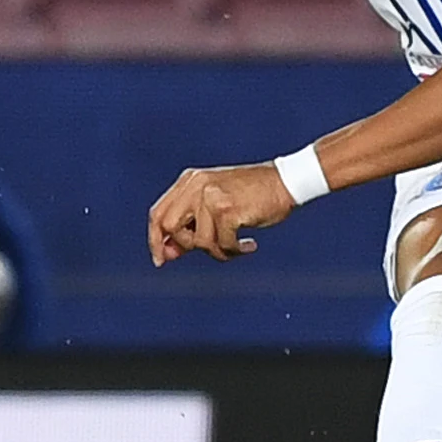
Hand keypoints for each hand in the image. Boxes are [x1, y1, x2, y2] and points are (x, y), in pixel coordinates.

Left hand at [146, 162, 294, 265]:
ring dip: (219, 251)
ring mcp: (210, 196)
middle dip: (184, 246)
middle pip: (169, 226)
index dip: (155, 240)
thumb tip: (169, 254)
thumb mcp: (217, 205)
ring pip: (199, 241)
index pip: (158, 213)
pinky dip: (234, 251)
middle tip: (209, 251)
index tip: (161, 260)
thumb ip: (192, 224)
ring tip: (236, 246)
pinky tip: (249, 245)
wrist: (286, 182)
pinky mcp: (227, 209)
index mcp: (190, 180)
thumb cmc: (253, 195)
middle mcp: (196, 185)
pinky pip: (222, 244)